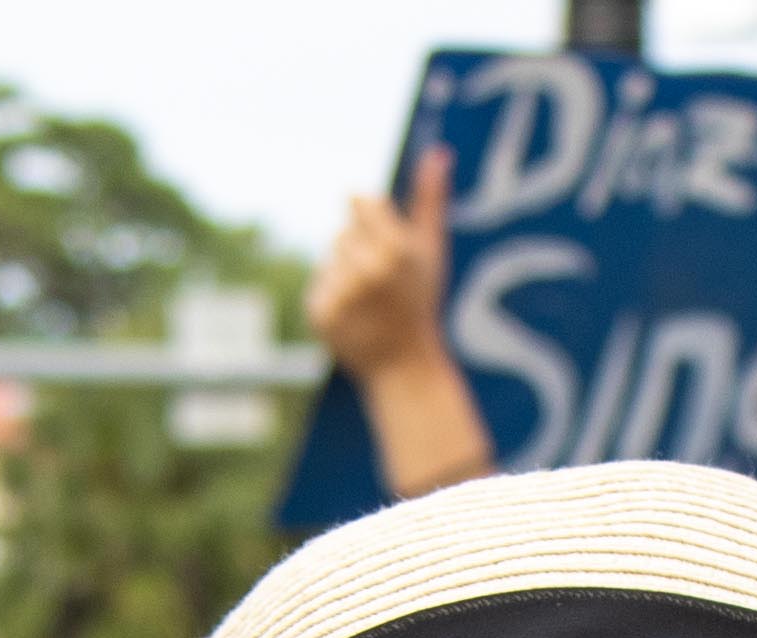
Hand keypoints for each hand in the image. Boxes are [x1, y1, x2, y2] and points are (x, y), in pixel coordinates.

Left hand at [310, 147, 453, 383]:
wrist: (404, 365)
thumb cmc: (420, 302)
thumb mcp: (431, 249)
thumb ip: (430, 200)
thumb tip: (438, 153)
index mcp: (397, 249)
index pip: (361, 202)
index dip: (370, 220)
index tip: (382, 244)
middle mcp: (369, 270)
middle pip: (344, 231)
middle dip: (360, 251)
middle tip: (380, 283)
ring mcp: (343, 293)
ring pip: (330, 257)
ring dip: (344, 272)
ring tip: (368, 300)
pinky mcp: (321, 312)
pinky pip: (318, 283)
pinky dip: (331, 295)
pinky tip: (353, 314)